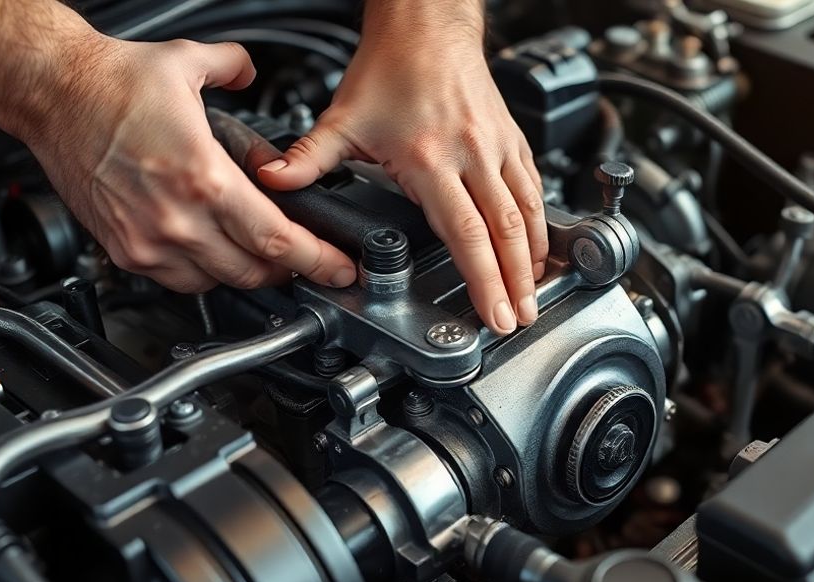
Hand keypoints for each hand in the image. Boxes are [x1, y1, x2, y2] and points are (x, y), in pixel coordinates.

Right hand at [18, 36, 356, 292]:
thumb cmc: (109, 82)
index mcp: (203, 179)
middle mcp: (176, 219)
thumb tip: (253, 73)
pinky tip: (216, 252)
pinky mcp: (125, 251)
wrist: (49, 93)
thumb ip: (236, 69)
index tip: (340, 269)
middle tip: (309, 262)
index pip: (277, 240)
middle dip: (289, 271)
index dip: (318, 261)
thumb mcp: (188, 64)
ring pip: (218, 283)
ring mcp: (148, 241)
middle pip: (254, 272)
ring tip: (262, 255)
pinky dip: (206, 274)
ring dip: (247, 274)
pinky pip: (180, 282)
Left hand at [257, 24, 547, 334]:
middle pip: (505, 232)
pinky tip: (538, 249)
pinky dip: (539, 225)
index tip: (493, 313)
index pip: (465, 232)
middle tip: (521, 320)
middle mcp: (472, 154)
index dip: (483, 279)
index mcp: (430, 158)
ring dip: (533, 259)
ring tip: (535, 294)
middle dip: (516, 283)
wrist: (427, 24)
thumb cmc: (392, 66)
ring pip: (528, 213)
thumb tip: (274, 183)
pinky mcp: (513, 140)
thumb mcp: (342, 116)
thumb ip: (309, 157)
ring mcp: (498, 147)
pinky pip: (534, 189)